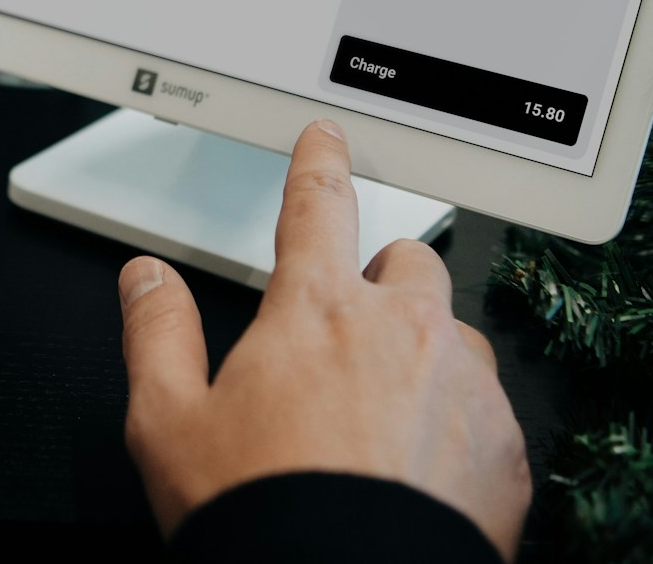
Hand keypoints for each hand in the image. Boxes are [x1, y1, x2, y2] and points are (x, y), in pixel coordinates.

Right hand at [117, 120, 529, 559]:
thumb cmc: (259, 515)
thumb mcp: (168, 422)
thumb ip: (157, 332)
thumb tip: (146, 278)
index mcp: (317, 311)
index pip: (319, 205)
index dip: (321, 161)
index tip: (329, 137)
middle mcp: (402, 331)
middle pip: (409, 260)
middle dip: (382, 279)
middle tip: (347, 333)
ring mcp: (464, 385)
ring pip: (454, 332)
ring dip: (424, 352)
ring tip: (383, 415)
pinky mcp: (506, 446)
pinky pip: (489, 405)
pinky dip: (458, 420)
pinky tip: (420, 465)